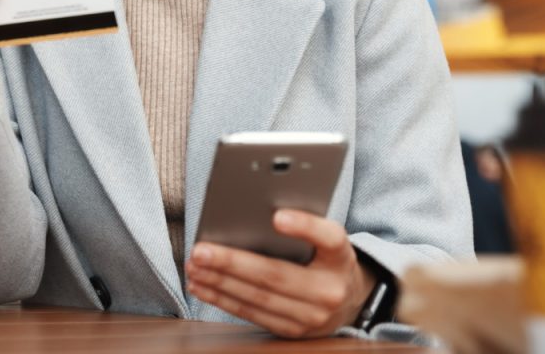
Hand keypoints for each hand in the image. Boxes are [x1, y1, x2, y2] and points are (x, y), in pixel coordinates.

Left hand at [185, 210, 373, 337]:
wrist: (349, 302)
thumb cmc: (326, 260)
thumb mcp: (326, 239)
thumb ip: (301, 225)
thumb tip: (253, 211)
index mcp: (340, 257)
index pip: (329, 238)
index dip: (305, 226)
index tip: (277, 216)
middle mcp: (329, 290)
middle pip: (276, 275)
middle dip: (232, 262)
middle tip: (201, 251)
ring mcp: (311, 316)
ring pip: (258, 298)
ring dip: (220, 283)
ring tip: (195, 267)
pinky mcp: (293, 331)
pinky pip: (252, 314)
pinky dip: (223, 299)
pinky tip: (203, 286)